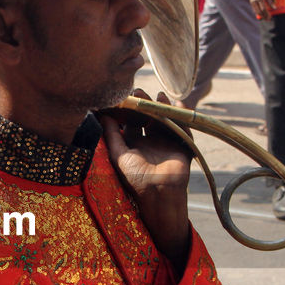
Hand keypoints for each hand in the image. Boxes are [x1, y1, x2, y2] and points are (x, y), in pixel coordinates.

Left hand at [99, 89, 192, 268]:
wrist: (159, 193)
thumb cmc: (135, 177)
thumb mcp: (119, 154)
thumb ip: (111, 135)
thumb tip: (101, 114)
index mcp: (135, 145)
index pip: (132, 123)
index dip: (129, 110)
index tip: (125, 96)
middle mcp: (150, 143)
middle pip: (148, 119)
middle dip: (145, 105)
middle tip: (139, 91)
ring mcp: (167, 144)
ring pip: (165, 121)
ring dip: (163, 107)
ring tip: (159, 94)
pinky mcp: (181, 146)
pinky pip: (183, 128)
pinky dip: (181, 116)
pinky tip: (178, 104)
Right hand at [248, 0, 272, 19]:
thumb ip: (270, 1)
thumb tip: (274, 8)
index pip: (263, 9)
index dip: (267, 14)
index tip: (270, 17)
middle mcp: (255, 1)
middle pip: (260, 12)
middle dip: (264, 16)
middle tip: (268, 19)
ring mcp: (252, 2)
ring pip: (256, 11)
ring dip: (261, 16)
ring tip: (265, 18)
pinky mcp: (251, 2)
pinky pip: (254, 9)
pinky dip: (257, 13)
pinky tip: (260, 15)